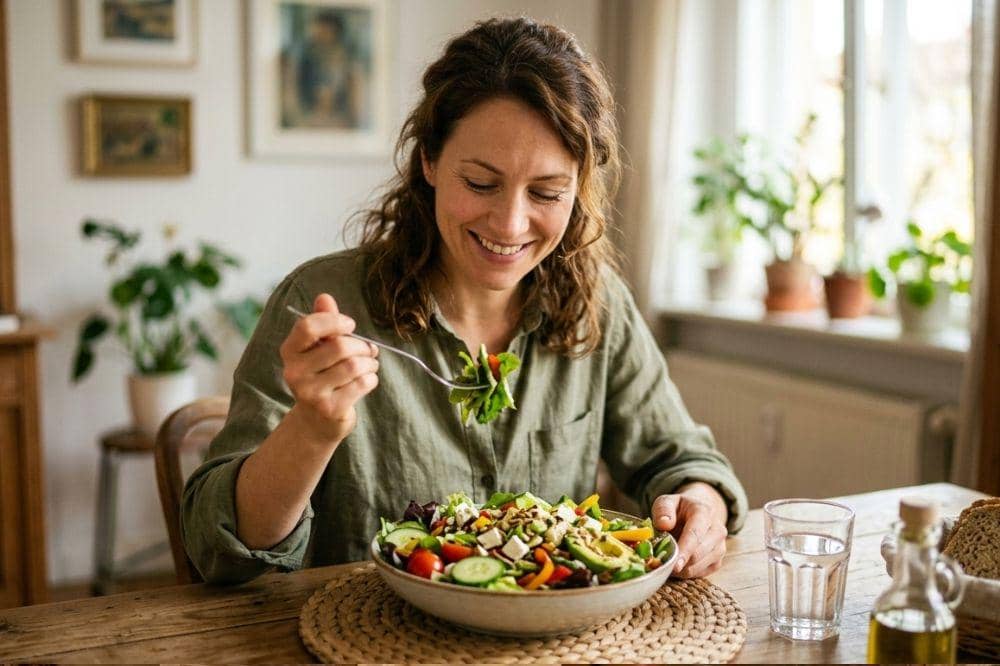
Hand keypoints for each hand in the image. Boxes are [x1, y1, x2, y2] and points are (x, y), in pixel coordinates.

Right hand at [279, 293, 378, 444]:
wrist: (318, 420)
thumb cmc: (323, 375)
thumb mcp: (320, 348)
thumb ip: (323, 323)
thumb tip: (324, 297)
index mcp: (289, 351)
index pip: (308, 326)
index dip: (334, 321)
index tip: (350, 325)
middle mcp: (294, 372)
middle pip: (339, 346)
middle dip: (362, 345)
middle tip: (369, 350)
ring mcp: (310, 393)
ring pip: (353, 365)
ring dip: (370, 362)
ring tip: (370, 365)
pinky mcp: (329, 409)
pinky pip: (361, 384)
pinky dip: (371, 378)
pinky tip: (368, 380)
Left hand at [651, 482, 727, 577]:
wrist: (701, 511)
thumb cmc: (680, 508)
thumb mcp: (668, 501)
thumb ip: (664, 509)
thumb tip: (664, 524)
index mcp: (704, 513)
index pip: (695, 535)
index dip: (684, 551)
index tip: (674, 564)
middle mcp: (717, 531)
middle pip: (698, 554)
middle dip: (678, 561)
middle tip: (659, 561)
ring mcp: (720, 548)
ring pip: (697, 567)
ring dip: (679, 568)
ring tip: (667, 558)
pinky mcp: (717, 562)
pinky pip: (698, 574)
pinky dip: (684, 572)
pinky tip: (676, 562)